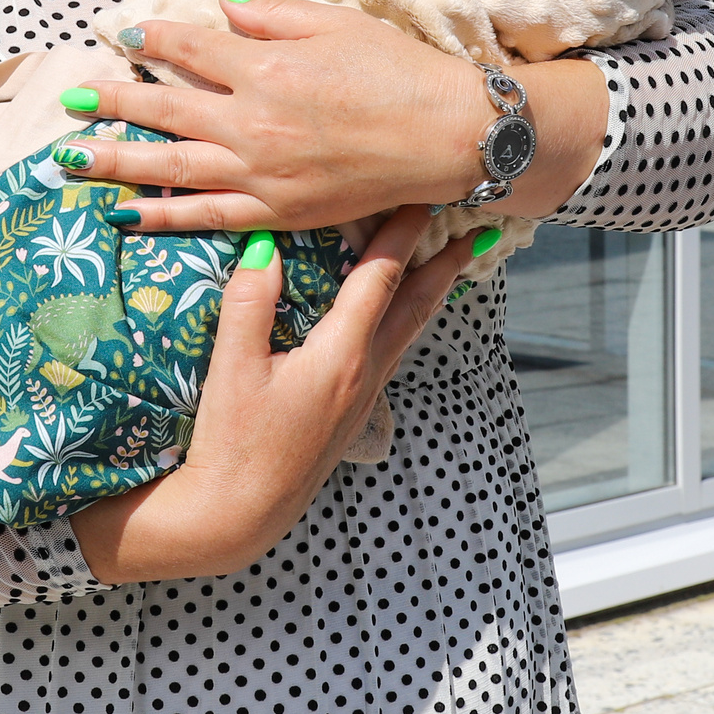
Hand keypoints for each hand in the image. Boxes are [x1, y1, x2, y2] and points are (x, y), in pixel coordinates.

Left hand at [56, 0, 602, 232]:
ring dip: (116, 161)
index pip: (191, 47)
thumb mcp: (335, 24)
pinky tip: (125, 213)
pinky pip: (205, 215)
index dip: (155, 37)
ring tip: (71, 159)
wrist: (446, 136)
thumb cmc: (398, 71)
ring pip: (170, 165)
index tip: (125, 33)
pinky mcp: (276, 211)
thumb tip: (222, 5)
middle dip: (115, 100)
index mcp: (266, 67)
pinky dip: (161, 214)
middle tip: (74, 96)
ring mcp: (260, 172)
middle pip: (165, 107)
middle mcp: (252, 121)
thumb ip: (272, 16)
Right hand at [69, 204, 470, 582]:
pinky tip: (400, 319)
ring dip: (432, 294)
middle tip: (481, 233)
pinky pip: (392, 352)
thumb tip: (263, 245)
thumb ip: (249, 302)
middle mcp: (364, 375)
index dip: (402, 233)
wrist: (238, 515)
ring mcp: (363, 399)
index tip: (423, 198)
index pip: (379, 279)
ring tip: (454, 267)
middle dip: (448, 266)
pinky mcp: (353, 416)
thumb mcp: (232, 367)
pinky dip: (406, 322)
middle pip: (416, 306)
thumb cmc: (232, 444)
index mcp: (340, 356)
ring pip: (409, 332)